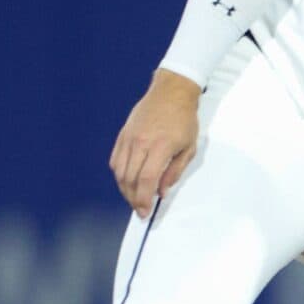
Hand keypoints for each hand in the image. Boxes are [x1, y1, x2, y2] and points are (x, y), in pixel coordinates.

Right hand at [109, 69, 201, 215]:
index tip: (144, 211)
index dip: (143, 199)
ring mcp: (129, 138)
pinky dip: (119, 174)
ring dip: (124, 189)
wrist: (171, 92)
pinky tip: (126, 181)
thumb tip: (161, 191)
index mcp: (160, 147)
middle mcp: (141, 143)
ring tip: (133, 197)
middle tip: (139, 209)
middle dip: (133, 198)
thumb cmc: (184, 119)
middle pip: (130, 179)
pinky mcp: (122, 135)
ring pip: (119, 171)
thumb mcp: (189, 147)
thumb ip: (174, 172)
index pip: (146, 180)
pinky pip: (115, 160)